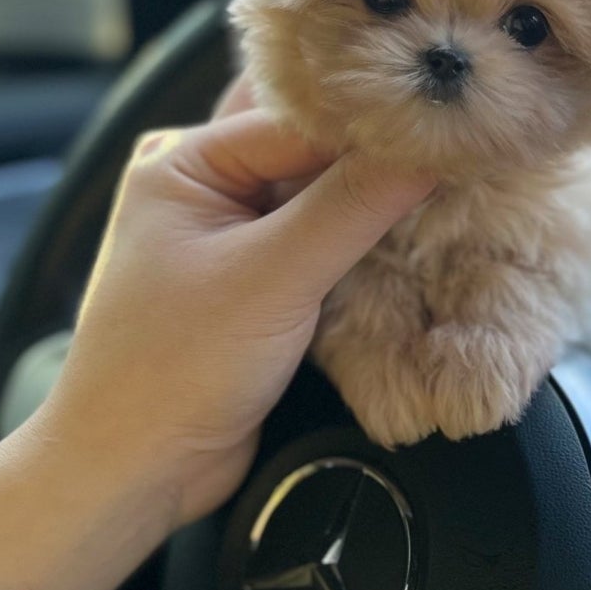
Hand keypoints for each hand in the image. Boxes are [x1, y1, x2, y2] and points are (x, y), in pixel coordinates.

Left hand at [0, 92, 433, 589]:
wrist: (132, 474)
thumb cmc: (171, 372)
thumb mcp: (272, 277)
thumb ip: (354, 205)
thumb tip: (433, 146)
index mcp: (184, 161)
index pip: (300, 117)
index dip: (374, 120)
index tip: (450, 116)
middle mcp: (204, 186)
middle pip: (312, 150)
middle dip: (377, 153)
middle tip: (458, 135)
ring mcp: (231, 236)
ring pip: (322, 196)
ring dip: (374, 198)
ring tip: (453, 177)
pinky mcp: (257, 284)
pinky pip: (321, 242)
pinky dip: (362, 239)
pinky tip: (415, 232)